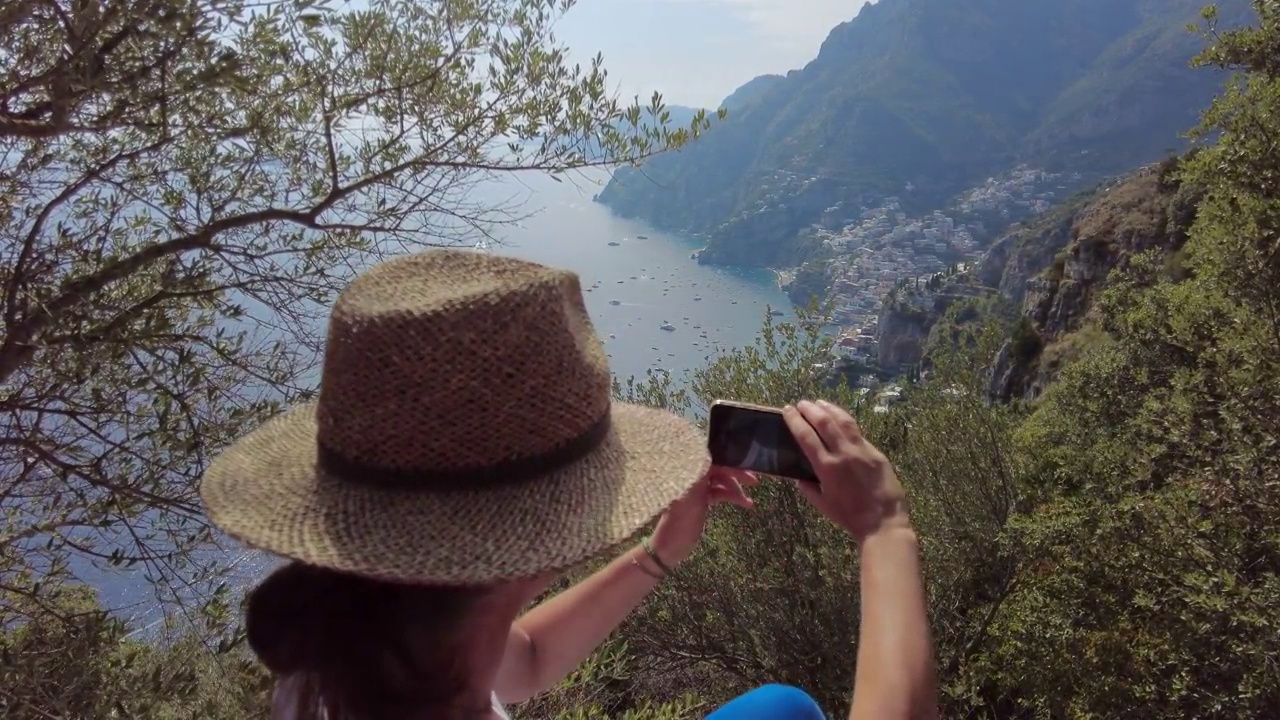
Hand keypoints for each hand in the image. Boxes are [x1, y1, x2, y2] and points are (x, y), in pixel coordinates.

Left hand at [649, 466, 756, 565]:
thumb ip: (699, 476)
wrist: (670, 547)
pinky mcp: (702, 499)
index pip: (710, 458)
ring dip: (735, 488)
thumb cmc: (676, 523)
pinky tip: (746, 503)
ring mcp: (697, 488)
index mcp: (684, 473)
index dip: (728, 460)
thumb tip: (711, 455)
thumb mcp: (689, 498)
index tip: (746, 464)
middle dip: (735, 473)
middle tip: (754, 481)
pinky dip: (732, 497)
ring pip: (720, 481)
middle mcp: (690, 476)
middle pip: (717, 467)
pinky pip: (720, 492)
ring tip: (749, 501)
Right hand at [782, 400, 910, 543]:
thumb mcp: (822, 504)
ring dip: (829, 409)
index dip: (795, 420)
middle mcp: (843, 453)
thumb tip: (799, 476)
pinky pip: (857, 432)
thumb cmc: (849, 516)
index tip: (787, 410)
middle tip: (801, 403)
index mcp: (826, 467)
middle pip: (824, 422)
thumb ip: (808, 488)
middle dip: (810, 409)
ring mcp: (862, 450)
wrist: (883, 521)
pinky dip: (845, 421)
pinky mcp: (876, 452)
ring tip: (819, 403)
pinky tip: (840, 419)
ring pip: (843, 421)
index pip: (806, 436)